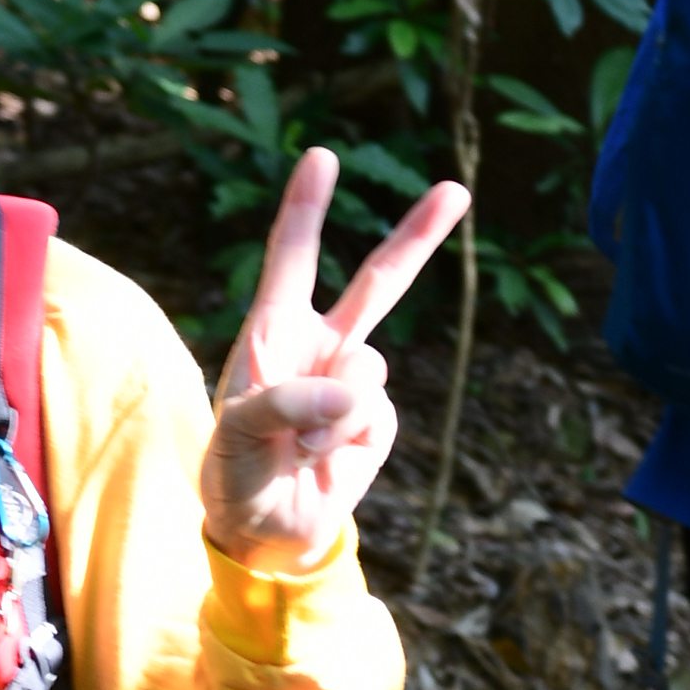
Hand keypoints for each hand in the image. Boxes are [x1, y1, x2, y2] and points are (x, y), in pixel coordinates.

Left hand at [199, 149, 470, 560]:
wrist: (264, 532)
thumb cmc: (234, 473)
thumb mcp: (236, 437)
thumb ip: (286, 405)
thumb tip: (352, 393)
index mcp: (272, 331)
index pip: (291, 259)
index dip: (306, 208)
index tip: (321, 157)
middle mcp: (318, 346)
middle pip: (378, 281)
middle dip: (418, 236)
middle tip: (455, 189)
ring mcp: (351, 383)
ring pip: (372, 365)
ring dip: (334, 413)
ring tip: (298, 449)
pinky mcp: (376, 422)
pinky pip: (378, 414)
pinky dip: (349, 441)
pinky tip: (322, 462)